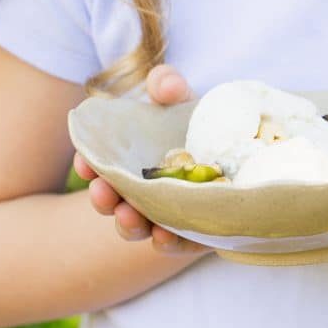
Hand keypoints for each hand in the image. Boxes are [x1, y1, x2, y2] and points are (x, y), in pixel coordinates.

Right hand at [73, 65, 208, 254]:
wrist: (243, 148)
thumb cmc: (199, 122)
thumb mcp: (182, 99)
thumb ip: (169, 85)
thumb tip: (164, 86)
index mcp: (131, 159)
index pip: (101, 165)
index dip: (88, 164)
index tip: (84, 161)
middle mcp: (142, 189)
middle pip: (113, 200)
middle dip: (103, 198)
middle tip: (103, 191)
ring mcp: (166, 212)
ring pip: (138, 226)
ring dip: (129, 224)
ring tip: (129, 216)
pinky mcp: (194, 230)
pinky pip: (176, 242)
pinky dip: (167, 241)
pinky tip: (164, 234)